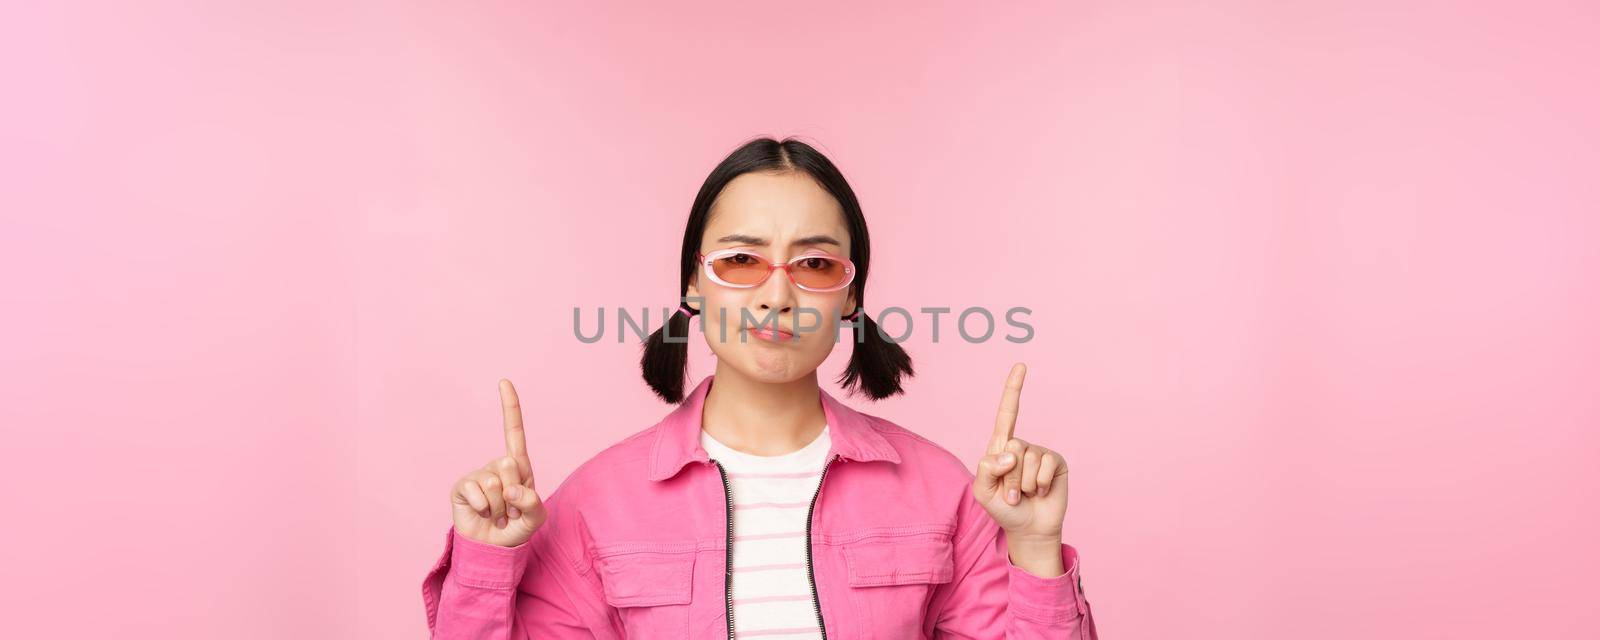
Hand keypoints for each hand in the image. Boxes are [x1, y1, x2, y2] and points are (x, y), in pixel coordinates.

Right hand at [449, 379, 548, 546]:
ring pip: (494, 482)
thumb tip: (511, 490)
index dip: (510, 407)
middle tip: (510, 510)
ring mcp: (478, 474)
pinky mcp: (462, 486)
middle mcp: (497, 466)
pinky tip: (481, 514)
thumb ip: (532, 504)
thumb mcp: (535, 519)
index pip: (514, 432)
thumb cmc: (517, 529)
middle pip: (510, 464)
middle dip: (514, 494)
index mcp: (519, 467)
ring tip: (497, 515)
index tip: (504, 381)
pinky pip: (477, 491)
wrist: (492, 549)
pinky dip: (483, 508)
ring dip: (499, 507)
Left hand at [972, 363, 1069, 545]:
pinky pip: (1046, 467)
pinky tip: (1041, 492)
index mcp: (1001, 447)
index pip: (1007, 413)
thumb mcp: (983, 491)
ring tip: (1026, 494)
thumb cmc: (1003, 509)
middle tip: (1012, 494)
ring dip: (1024, 484)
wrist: (1029, 529)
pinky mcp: (1056, 463)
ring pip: (1028, 460)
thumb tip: (1010, 452)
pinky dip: (1041, 485)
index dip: (1014, 389)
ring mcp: (1040, 453)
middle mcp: (1021, 446)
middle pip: (1012, 448)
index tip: (1021, 366)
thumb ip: (986, 469)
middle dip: (1009, 478)